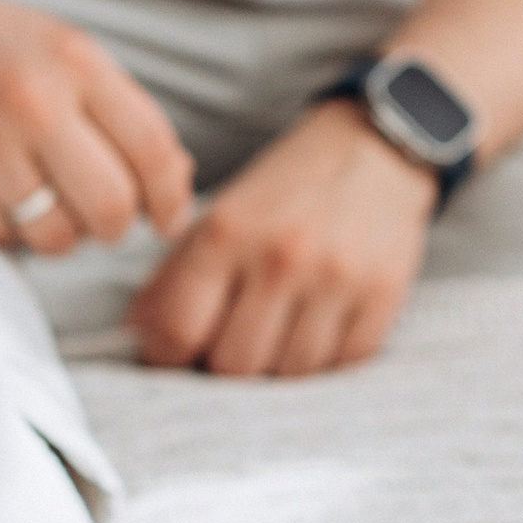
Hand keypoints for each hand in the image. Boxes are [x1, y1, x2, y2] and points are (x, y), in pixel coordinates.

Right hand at [0, 0, 191, 257]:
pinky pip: (2, 239)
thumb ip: (118, 108)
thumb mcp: (59, 46)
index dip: (172, 197)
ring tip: (46, 203)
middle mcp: (31, 103)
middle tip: (104, 217)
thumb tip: (173, 181)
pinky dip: (10, 231)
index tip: (168, 216)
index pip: (153, 151)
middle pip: (111, 208)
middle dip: (117, 226)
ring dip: (61, 234)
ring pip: (57, 236)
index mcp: (74, 61)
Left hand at [128, 99, 434, 376]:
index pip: (179, 329)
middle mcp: (282, 256)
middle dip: (225, 365)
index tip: (175, 356)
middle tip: (231, 345)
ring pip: (290, 374)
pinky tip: (318, 331)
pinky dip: (325, 360)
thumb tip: (138, 333)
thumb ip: (176, 275)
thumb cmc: (289, 187)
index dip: (167, 357)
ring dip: (278, 366)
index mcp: (229, 230)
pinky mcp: (384, 293)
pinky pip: (342, 364)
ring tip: (277, 335)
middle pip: (235, 364)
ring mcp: (337, 277)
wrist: (375, 148)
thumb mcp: (222, 214)